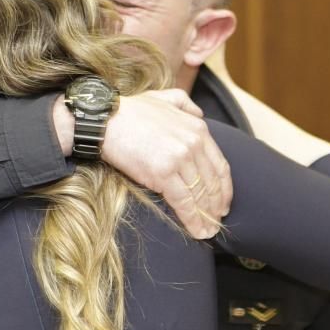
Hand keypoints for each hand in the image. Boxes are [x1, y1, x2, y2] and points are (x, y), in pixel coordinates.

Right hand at [90, 89, 231, 238]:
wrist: (105, 120)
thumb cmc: (130, 111)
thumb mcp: (164, 98)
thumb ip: (186, 104)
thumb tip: (199, 114)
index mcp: (197, 128)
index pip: (220, 165)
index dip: (225, 188)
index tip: (224, 202)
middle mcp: (193, 143)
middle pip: (213, 183)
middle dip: (217, 205)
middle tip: (217, 220)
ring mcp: (180, 159)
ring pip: (200, 195)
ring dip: (207, 217)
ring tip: (209, 230)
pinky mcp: (163, 173)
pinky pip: (184, 202)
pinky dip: (193, 219)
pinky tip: (198, 231)